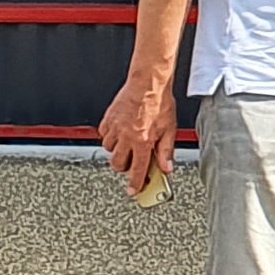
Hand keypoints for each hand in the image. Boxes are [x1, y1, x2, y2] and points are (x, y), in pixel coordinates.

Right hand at [98, 69, 177, 194]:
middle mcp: (126, 137)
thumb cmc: (160, 102)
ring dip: (118, 151)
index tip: (133, 191)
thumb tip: (167, 168)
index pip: (138, 170)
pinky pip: (104, 135)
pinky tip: (121, 132)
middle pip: (118, 164)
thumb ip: (166, 151)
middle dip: (125, 168)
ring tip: (129, 143)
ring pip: (109, 150)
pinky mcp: (108, 119)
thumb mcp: (170, 129)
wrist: (148, 83)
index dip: (135, 184)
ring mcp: (115, 128)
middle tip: (133, 162)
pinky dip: (111, 137)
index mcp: (143, 141)